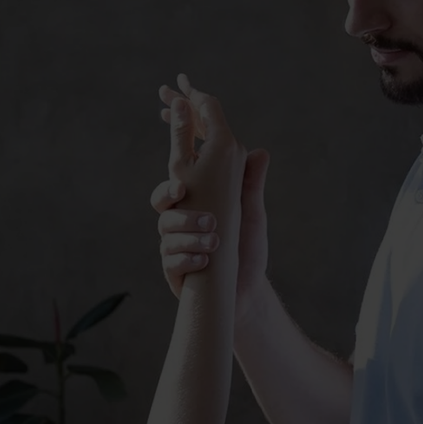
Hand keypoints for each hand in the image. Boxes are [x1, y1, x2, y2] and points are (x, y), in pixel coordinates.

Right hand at [153, 77, 269, 297]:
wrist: (244, 293)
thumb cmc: (245, 251)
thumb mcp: (251, 213)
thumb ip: (250, 184)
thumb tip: (261, 151)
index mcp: (199, 199)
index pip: (181, 169)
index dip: (172, 153)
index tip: (170, 129)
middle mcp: (183, 217)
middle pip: (161, 196)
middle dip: (168, 191)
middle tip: (182, 191)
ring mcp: (175, 243)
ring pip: (166, 226)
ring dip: (188, 230)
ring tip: (214, 238)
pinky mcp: (174, 268)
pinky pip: (170, 257)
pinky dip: (188, 257)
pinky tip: (205, 260)